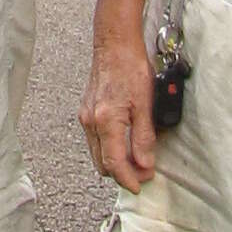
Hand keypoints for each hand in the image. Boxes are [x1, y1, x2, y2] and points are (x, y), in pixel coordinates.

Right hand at [81, 26, 160, 191]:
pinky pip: (96, 141)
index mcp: (106, 121)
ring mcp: (86, 117)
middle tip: (143, 174)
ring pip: (98, 154)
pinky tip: (124, 144)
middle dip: (122, 174)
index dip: (128, 179)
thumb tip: (144, 163)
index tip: (140, 186)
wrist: (115, 45)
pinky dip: (109, 149)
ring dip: (115, 162)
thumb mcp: (145, 104)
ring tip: (136, 161)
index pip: (114, 163)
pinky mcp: (87, 112)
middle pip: (102, 164)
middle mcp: (91, 122)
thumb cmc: (131, 68)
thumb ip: (143, 137)